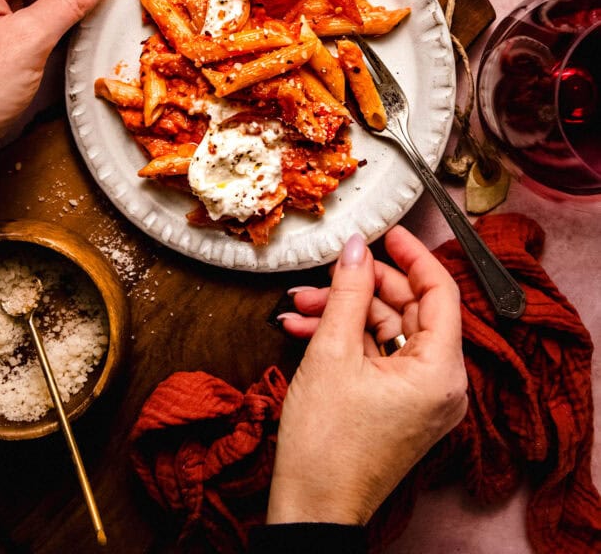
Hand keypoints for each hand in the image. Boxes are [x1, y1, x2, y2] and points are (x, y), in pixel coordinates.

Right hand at [267, 227, 467, 526]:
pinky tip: (305, 328)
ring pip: (386, 330)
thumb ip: (347, 291)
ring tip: (301, 305)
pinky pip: (377, 355)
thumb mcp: (331, 353)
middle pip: (410, 309)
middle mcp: (440, 384)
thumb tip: (356, 248)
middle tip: (327, 272)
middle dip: (361, 287)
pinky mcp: (398, 406)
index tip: (388, 232)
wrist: (311, 510)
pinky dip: (344, 339)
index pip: (441, 291)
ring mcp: (420, 397)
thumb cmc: (326, 445)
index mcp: (440, 371)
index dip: (413, 255)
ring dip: (343, 312)